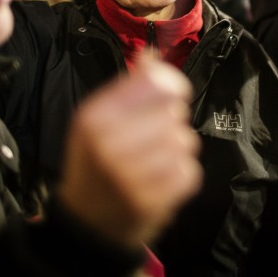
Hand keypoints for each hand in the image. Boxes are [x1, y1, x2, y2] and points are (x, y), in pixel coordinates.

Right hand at [56, 56, 201, 247]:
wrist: (87, 222)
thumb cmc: (95, 160)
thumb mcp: (98, 117)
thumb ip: (128, 85)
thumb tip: (153, 53)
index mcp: (95, 117)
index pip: (158, 83)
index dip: (172, 85)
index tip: (168, 94)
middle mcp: (111, 144)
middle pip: (175, 111)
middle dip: (170, 120)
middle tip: (149, 136)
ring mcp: (132, 176)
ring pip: (185, 141)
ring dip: (176, 148)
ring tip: (152, 160)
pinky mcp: (154, 201)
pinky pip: (190, 170)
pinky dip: (180, 173)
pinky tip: (158, 179)